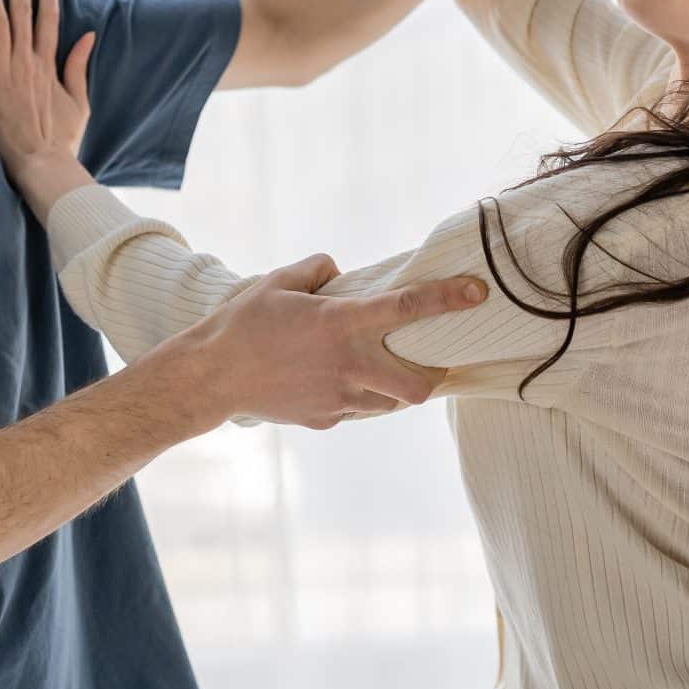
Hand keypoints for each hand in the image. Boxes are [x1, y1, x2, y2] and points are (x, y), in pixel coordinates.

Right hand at [164, 253, 483, 429]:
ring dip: (392, 388)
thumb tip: (339, 269)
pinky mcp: (324, 419)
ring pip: (389, 403)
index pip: (408, 307)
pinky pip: (354, 409)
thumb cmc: (243, 323)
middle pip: (418, 386)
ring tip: (372, 369)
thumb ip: (318, 269)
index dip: (449, 298)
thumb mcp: (280, 281)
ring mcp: (338, 398)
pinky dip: (354, 397)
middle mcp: (348, 364)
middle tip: (433, 364)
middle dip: (434, 378)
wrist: (210, 377)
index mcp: (340, 323)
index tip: (479, 292)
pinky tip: (330, 382)